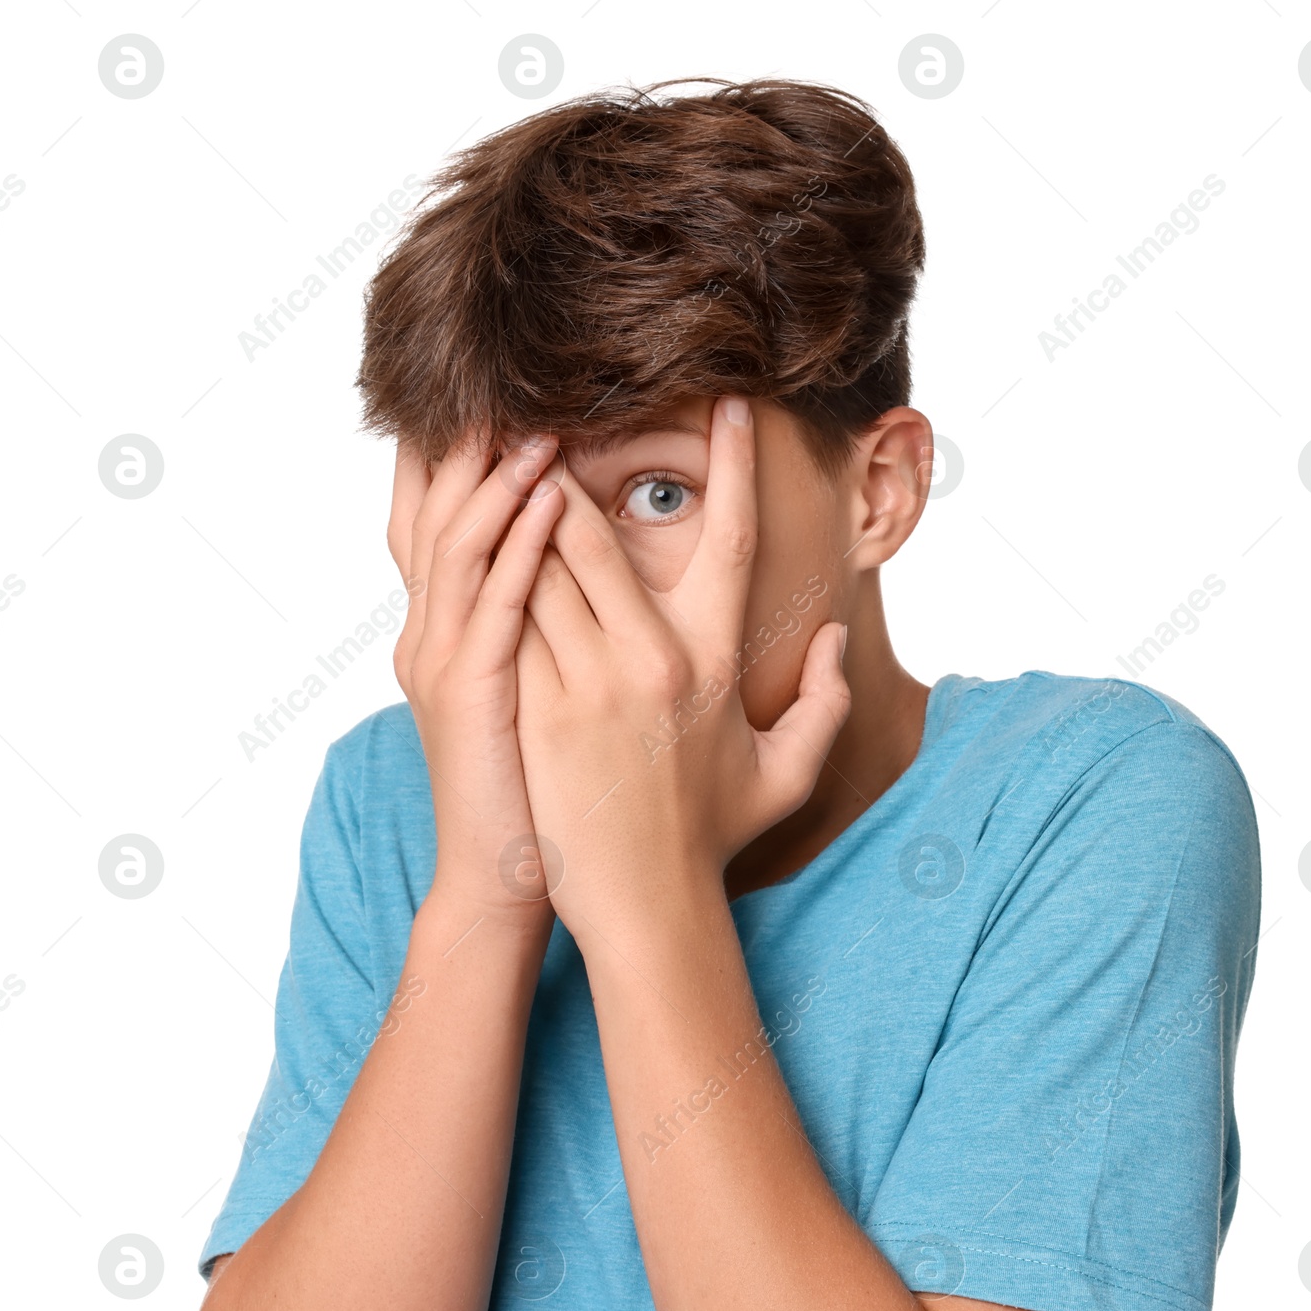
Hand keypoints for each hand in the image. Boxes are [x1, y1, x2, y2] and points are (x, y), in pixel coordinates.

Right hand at [388, 433, 564, 915]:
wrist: (503, 874)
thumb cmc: (529, 785)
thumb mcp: (516, 690)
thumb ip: (525, 624)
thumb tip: (561, 563)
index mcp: (440, 631)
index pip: (431, 520)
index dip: (448, 455)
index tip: (484, 396)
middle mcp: (428, 634)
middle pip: (431, 514)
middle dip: (463, 446)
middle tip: (502, 382)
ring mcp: (442, 661)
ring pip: (456, 545)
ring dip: (496, 480)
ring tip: (537, 424)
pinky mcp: (472, 692)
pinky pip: (493, 602)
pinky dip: (516, 544)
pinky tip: (547, 500)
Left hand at [512, 396, 850, 940]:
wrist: (644, 905)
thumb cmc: (714, 837)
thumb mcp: (788, 773)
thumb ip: (825, 702)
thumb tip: (834, 638)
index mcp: (716, 662)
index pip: (734, 543)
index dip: (735, 468)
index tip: (727, 406)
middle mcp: (653, 659)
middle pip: (601, 534)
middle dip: (574, 464)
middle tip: (555, 411)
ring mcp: (587, 682)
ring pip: (543, 564)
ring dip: (522, 506)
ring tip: (503, 453)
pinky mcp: (534, 707)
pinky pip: (509, 617)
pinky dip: (493, 569)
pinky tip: (475, 530)